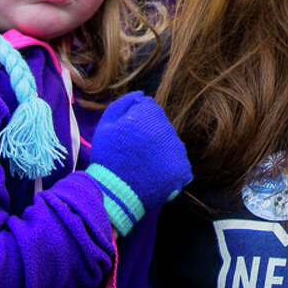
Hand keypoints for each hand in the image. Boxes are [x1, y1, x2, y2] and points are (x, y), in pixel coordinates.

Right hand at [85, 92, 191, 234]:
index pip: (151, 110)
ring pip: (172, 144)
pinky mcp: (182, 170)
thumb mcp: (105, 126)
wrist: (113, 193)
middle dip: (151, 136)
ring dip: (162, 152)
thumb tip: (141, 94)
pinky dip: (169, 169)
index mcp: (148, 117)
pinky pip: (180, 164)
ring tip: (143, 166)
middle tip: (135, 154)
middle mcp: (166, 130)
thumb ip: (123, 104)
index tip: (129, 138)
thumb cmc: (107, 158)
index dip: (137, 123)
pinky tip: (154, 175)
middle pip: (162, 127)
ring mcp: (177, 150)